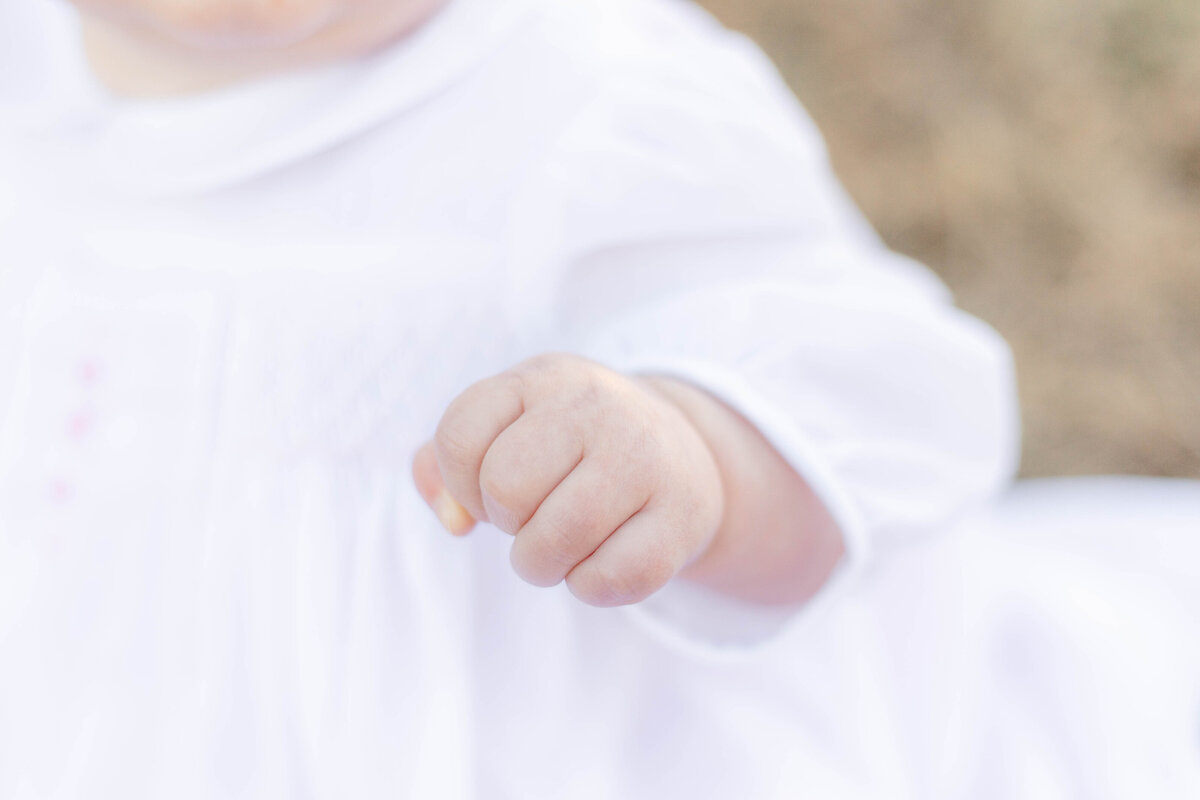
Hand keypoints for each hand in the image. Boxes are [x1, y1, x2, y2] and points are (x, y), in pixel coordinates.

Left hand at [413, 354, 723, 606]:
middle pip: (505, 488)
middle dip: (507, 524)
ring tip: (561, 549)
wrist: (683, 455)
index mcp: (545, 377)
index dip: (462, 485)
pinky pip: (609, 579)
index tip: (493, 488)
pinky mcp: (683, 515)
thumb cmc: (572, 450)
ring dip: (542, 565)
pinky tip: (603, 561)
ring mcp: (646, 457)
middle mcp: (598, 404)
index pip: (460, 437)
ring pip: (555, 539)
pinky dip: (590, 587)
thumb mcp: (509, 429)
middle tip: (534, 519)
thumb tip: (452, 521)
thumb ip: (446, 467)